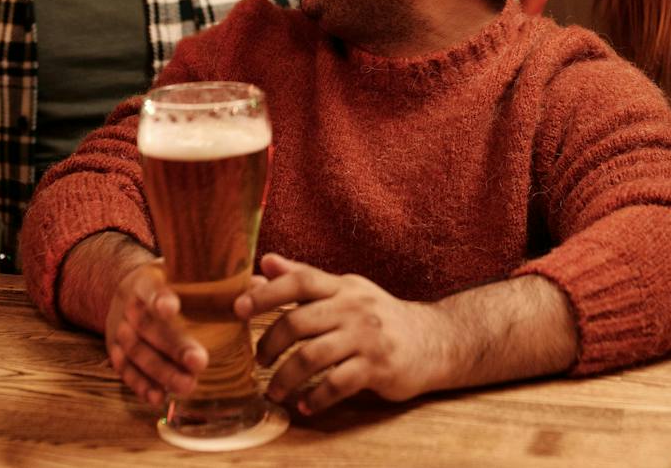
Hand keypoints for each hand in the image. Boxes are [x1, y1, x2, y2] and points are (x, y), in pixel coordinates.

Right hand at [104, 261, 208, 407]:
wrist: (129, 294)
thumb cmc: (169, 285)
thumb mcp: (185, 274)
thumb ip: (222, 282)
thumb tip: (261, 286)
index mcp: (146, 281)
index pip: (150, 288)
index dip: (160, 298)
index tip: (172, 308)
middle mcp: (130, 306)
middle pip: (148, 327)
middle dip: (173, 347)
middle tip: (199, 362)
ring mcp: (120, 331)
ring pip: (136, 353)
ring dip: (161, 372)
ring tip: (187, 386)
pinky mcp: (115, 353)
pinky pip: (125, 371)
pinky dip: (141, 385)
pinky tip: (158, 397)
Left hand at [237, 253, 448, 414]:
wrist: (432, 340)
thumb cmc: (378, 316)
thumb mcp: (344, 291)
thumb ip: (304, 279)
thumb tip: (264, 263)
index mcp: (342, 287)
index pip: (300, 281)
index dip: (267, 293)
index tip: (238, 308)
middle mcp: (354, 308)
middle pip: (300, 321)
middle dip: (270, 344)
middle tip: (258, 361)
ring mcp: (367, 338)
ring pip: (313, 357)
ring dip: (286, 378)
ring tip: (274, 392)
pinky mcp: (379, 367)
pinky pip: (338, 385)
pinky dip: (316, 399)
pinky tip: (305, 406)